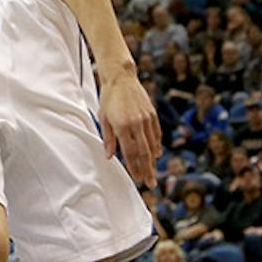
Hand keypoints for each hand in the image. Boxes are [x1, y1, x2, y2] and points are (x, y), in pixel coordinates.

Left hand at [100, 72, 160, 186]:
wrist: (121, 78)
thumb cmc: (108, 98)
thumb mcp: (103, 118)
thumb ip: (107, 139)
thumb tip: (109, 156)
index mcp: (122, 126)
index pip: (130, 153)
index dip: (134, 167)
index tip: (137, 179)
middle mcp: (136, 123)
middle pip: (144, 152)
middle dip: (147, 170)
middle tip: (150, 184)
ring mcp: (146, 118)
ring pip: (152, 144)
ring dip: (153, 161)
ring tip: (153, 173)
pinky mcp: (152, 114)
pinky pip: (156, 133)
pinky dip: (157, 145)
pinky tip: (157, 155)